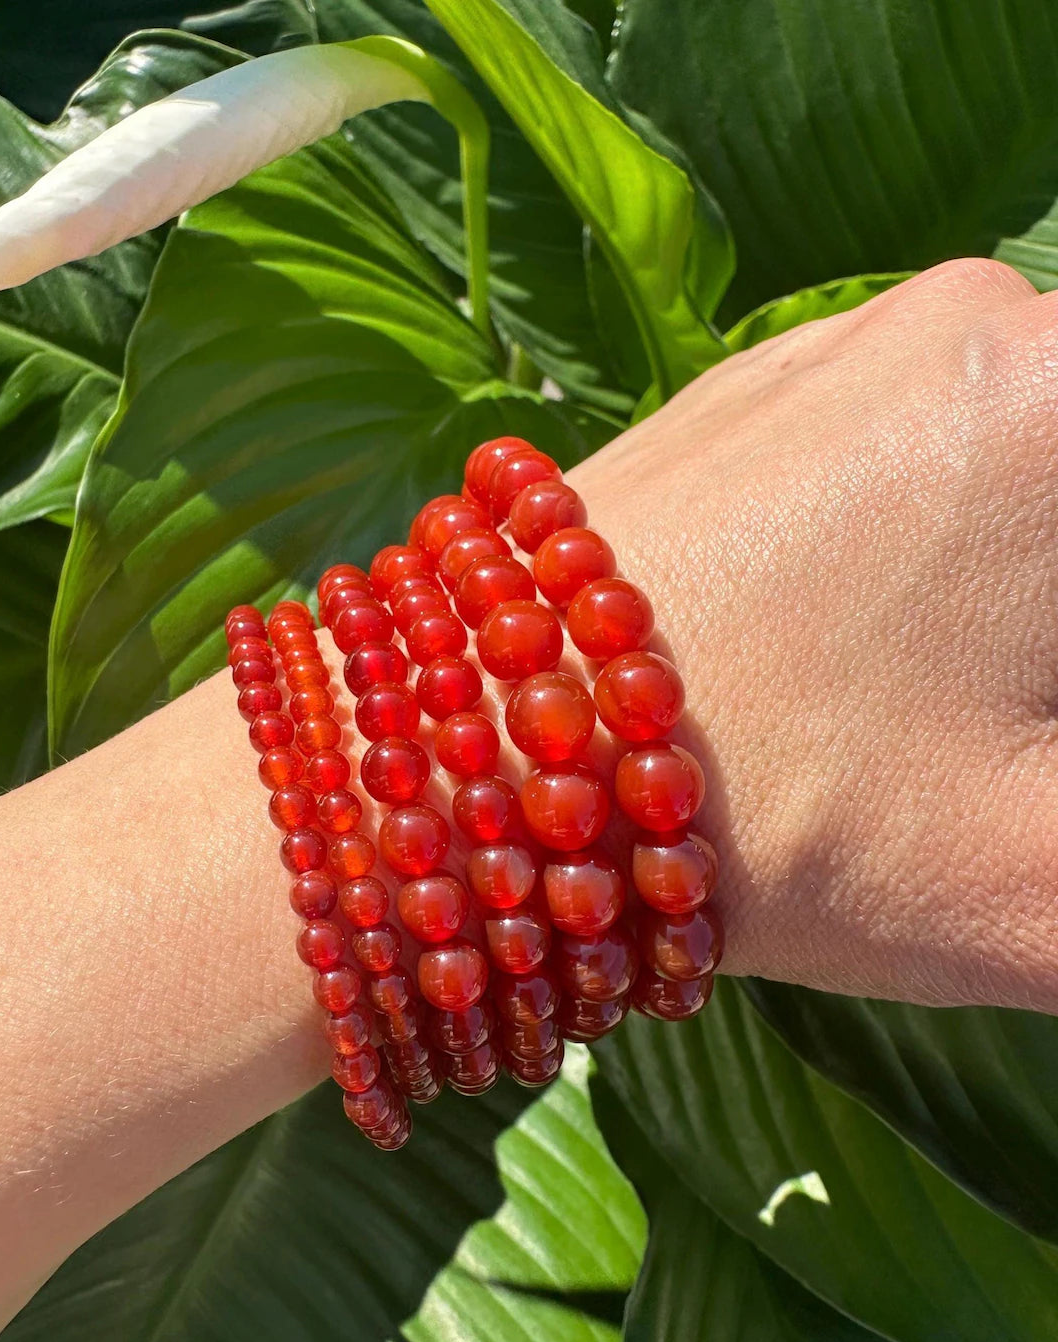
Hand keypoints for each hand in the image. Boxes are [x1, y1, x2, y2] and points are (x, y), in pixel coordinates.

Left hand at [579, 258, 1057, 1011]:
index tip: (1021, 746)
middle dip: (1041, 640)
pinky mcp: (755, 391)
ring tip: (943, 715)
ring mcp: (841, 343)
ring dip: (1009, 600)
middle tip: (992, 743)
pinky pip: (914, 455)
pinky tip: (882, 662)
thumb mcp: (1038, 882)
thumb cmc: (770, 816)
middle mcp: (962, 322)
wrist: (479, 761)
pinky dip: (944, 550)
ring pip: (1015, 468)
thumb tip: (1057, 790)